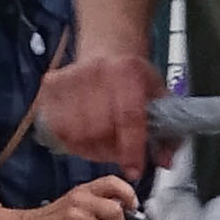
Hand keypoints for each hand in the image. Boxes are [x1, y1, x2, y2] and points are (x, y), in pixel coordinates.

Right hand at [21, 176, 138, 219]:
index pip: (113, 182)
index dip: (128, 193)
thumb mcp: (73, 202)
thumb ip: (95, 202)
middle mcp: (81, 201)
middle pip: (116, 211)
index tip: (132, 206)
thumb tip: (122, 208)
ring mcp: (76, 219)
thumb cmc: (51, 219)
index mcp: (83, 191)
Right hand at [37, 50, 154, 174]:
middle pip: (98, 130)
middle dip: (111, 151)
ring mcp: (70, 79)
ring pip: (75, 134)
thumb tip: (165, 162)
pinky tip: (84, 134)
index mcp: (127, 72)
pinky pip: (57, 129)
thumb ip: (168, 130)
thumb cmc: (133, 76)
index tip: (134, 171)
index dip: (131, 150)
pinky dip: (71, 140)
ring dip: (90, 149)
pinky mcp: (51, 86)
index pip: (128, 117)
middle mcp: (96, 73)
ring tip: (102, 143)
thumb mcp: (159, 95)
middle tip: (119, 152)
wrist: (108, 49)